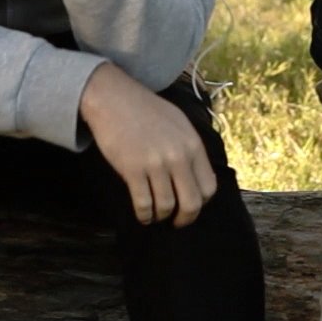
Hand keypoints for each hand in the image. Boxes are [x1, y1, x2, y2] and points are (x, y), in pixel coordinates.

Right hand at [79, 63, 217, 226]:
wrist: (113, 98)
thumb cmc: (145, 109)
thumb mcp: (178, 123)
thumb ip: (189, 148)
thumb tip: (194, 176)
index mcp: (192, 145)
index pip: (208, 187)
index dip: (201, 203)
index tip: (191, 206)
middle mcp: (178, 156)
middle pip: (191, 203)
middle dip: (185, 218)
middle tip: (177, 222)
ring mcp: (155, 164)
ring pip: (166, 206)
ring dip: (161, 216)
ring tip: (155, 215)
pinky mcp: (132, 170)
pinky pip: (144, 204)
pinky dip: (144, 215)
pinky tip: (142, 215)